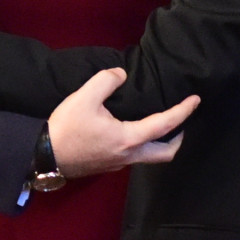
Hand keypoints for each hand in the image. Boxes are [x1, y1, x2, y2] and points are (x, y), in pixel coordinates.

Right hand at [48, 69, 198, 177]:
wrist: (43, 156)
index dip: (183, 111)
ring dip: (159, 142)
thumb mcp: (84, 97)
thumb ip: (106, 80)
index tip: (195, 100)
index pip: (165, 125)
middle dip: (178, 138)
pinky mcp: (107, 165)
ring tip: (158, 123)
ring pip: (149, 157)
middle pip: (165, 154)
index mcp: (128, 139)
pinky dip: (142, 144)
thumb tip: (121, 74)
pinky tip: (131, 130)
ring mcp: (118, 164)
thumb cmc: (66, 129)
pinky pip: (133, 156)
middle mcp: (129, 155)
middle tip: (181, 121)